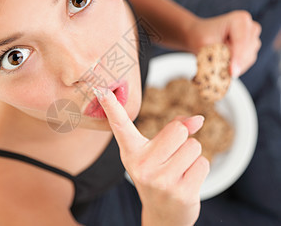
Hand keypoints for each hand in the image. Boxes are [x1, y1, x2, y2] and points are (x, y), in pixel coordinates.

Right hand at [92, 87, 209, 225]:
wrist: (164, 215)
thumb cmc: (159, 175)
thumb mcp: (158, 152)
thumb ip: (174, 129)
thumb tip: (198, 119)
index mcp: (132, 152)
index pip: (120, 126)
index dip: (111, 107)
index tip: (100, 89)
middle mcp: (142, 166)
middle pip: (178, 130)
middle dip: (184, 139)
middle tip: (174, 156)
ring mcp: (160, 181)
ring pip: (194, 146)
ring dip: (192, 155)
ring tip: (180, 170)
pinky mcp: (180, 193)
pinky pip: (203, 163)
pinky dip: (199, 169)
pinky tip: (187, 181)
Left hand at [188, 10, 261, 76]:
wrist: (199, 33)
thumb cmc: (201, 36)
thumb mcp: (204, 44)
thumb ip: (218, 55)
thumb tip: (229, 72)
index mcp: (239, 20)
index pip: (241, 42)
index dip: (237, 58)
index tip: (232, 72)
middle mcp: (250, 26)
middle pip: (248, 50)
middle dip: (235, 62)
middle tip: (218, 69)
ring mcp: (253, 37)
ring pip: (249, 58)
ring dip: (235, 65)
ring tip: (218, 62)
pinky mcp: (252, 47)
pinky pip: (247, 62)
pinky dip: (237, 66)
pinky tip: (224, 64)